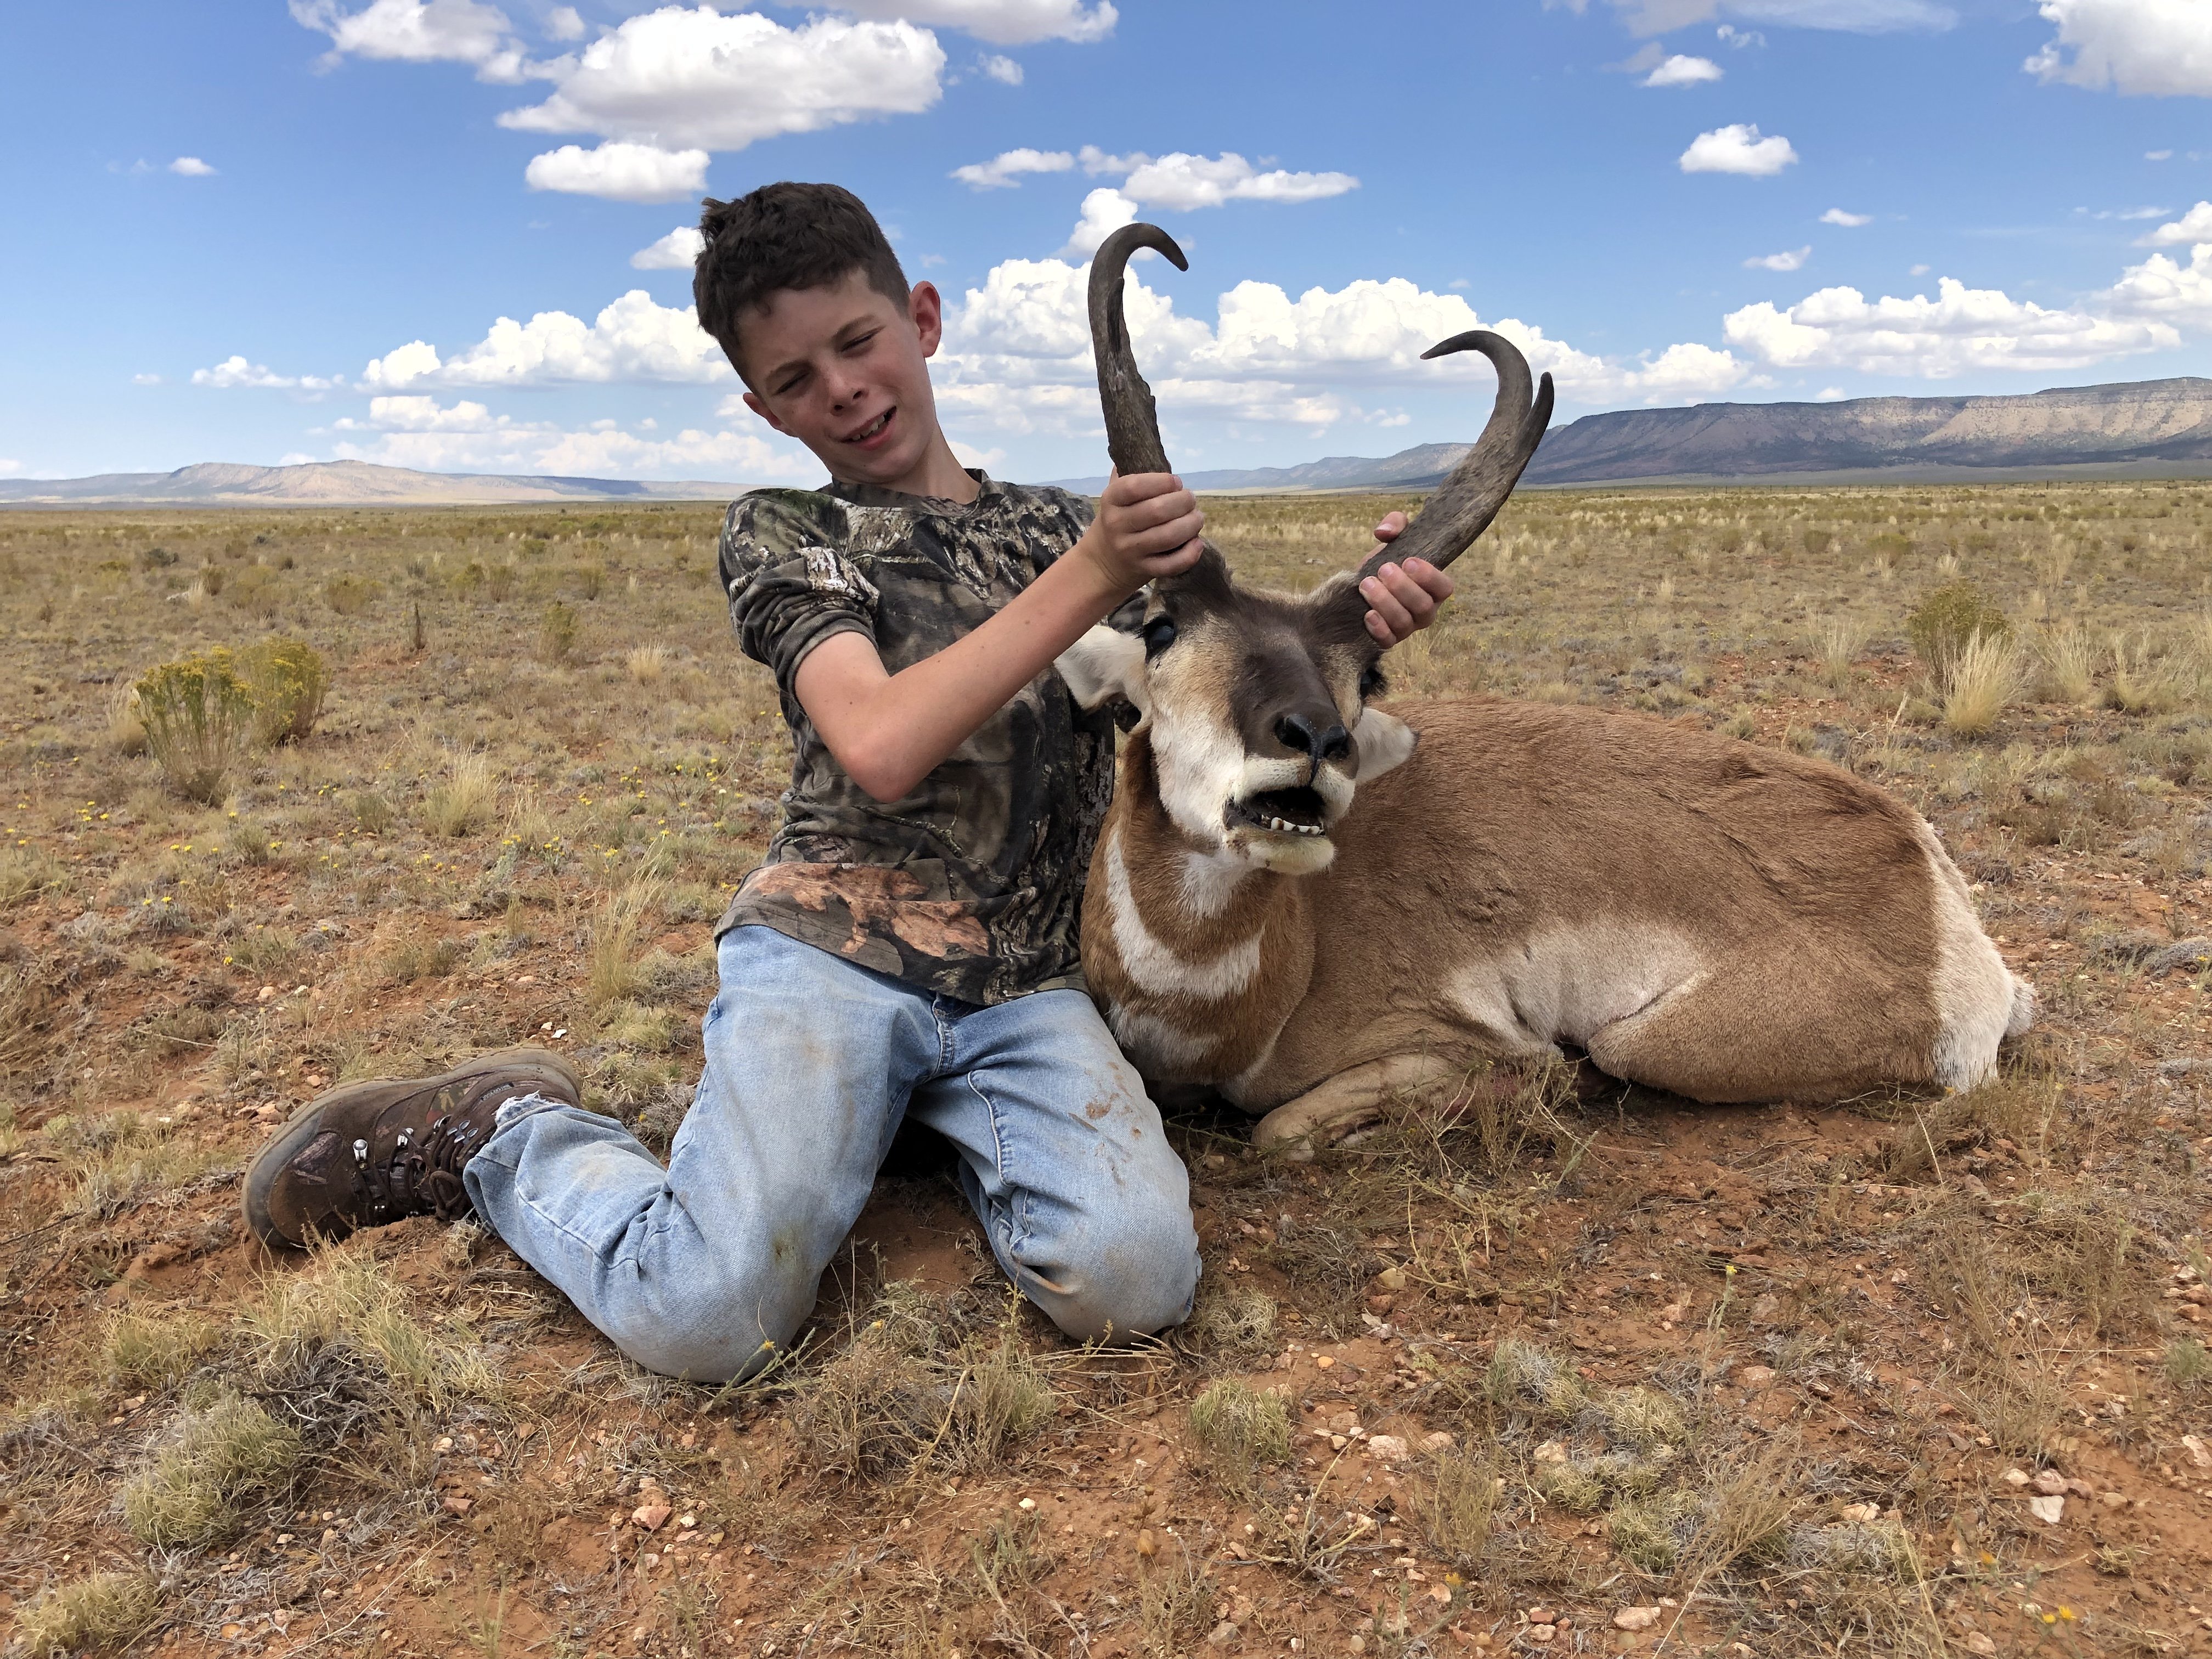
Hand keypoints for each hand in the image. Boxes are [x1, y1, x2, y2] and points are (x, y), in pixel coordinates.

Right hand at [1079, 469, 1204, 595]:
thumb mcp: (1116, 495)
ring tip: (1197, 518)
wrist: (1102, 562)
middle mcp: (1118, 525)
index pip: (1135, 486)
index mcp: (1111, 500)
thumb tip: (1145, 446)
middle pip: (1157, 511)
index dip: (1162, 481)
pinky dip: (1190, 554)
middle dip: (1183, 502)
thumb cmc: (1119, 519)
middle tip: (1190, 500)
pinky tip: (1197, 543)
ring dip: (1191, 524)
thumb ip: (1129, 473)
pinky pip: (1171, 565)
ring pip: (1168, 536)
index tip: (1176, 482)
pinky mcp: (1144, 570)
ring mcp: (1130, 550)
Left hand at [1357, 512, 1452, 643]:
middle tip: (1383, 569)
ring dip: (1385, 603)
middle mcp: (1425, 611)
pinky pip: (1388, 641)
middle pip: (1423, 607)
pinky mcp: (1388, 639)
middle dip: (1402, 588)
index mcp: (1433, 588)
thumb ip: (1395, 523)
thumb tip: (1384, 532)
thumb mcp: (1394, 537)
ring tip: (1366, 585)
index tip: (1408, 561)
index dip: (1429, 577)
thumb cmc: (1386, 560)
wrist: (1363, 582)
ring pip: (1404, 623)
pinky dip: (1379, 629)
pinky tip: (1367, 614)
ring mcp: (1407, 627)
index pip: (1445, 588)